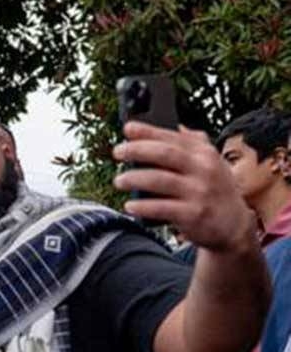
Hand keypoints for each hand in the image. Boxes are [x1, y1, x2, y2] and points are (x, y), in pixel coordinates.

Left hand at [113, 122, 256, 252]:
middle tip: (118, 151)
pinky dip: (143, 206)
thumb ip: (194, 145)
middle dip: (137, 150)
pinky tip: (130, 205)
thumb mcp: (212, 163)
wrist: (234, 225)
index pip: (173, 137)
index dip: (148, 131)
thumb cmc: (216, 190)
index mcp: (205, 153)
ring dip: (134, 178)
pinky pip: (161, 208)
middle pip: (165, 154)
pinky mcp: (193, 214)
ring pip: (159, 180)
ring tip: (119, 181)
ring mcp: (198, 192)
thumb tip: (177, 126)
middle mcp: (203, 169)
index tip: (128, 128)